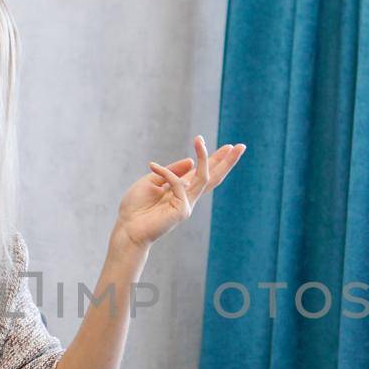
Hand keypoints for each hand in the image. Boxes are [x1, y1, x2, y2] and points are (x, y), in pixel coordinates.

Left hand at [114, 135, 245, 248]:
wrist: (127, 228)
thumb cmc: (136, 207)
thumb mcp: (152, 181)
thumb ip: (171, 172)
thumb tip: (191, 161)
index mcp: (181, 191)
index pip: (203, 174)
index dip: (215, 160)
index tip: (228, 147)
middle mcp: (188, 198)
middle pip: (213, 178)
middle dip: (227, 162)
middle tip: (241, 146)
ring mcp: (187, 205)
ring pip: (204, 178)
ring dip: (205, 157)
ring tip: (200, 140)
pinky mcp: (182, 210)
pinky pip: (177, 183)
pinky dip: (166, 173)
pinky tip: (153, 166)